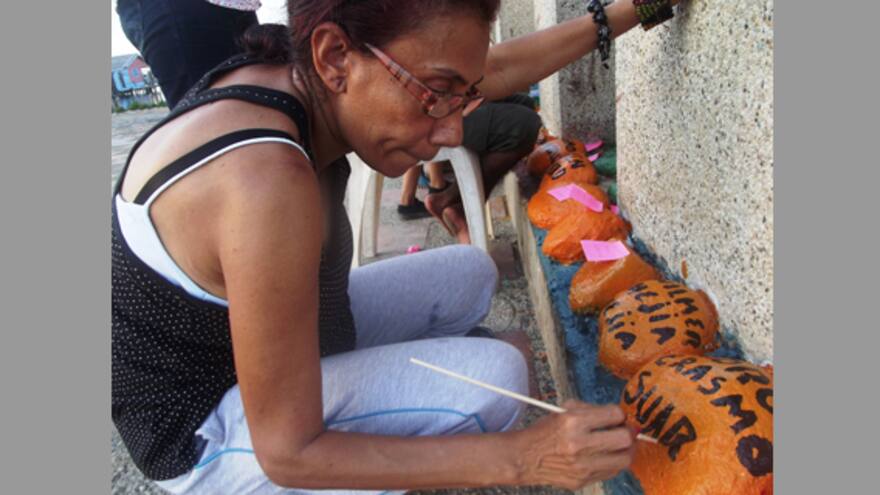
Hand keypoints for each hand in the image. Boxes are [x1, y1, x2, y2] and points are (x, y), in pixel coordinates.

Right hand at [514, 400, 635, 489]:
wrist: (525, 458)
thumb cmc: (545, 432)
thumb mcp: (563, 411)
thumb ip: (591, 410)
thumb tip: (619, 416)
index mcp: (573, 421)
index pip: (614, 414)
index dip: (620, 415)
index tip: (618, 417)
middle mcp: (578, 444)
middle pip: (624, 439)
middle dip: (629, 433)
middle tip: (626, 431)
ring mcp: (582, 465)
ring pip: (623, 459)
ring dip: (626, 450)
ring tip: (621, 445)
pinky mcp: (583, 480)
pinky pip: (611, 472)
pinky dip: (614, 462)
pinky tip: (608, 456)